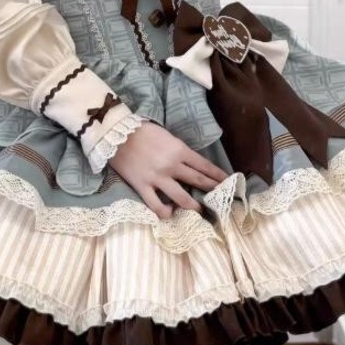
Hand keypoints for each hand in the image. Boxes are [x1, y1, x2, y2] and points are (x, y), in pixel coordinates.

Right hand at [107, 120, 228, 218]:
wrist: (115, 133)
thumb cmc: (141, 130)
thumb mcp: (166, 135)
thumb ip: (178, 150)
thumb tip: (189, 162)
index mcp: (179, 150)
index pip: (205, 165)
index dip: (218, 175)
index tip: (229, 181)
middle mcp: (172, 165)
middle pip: (198, 181)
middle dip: (212, 190)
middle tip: (223, 199)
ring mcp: (157, 178)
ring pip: (182, 198)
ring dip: (194, 206)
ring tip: (200, 211)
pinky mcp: (143, 187)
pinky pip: (156, 205)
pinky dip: (165, 212)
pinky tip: (170, 214)